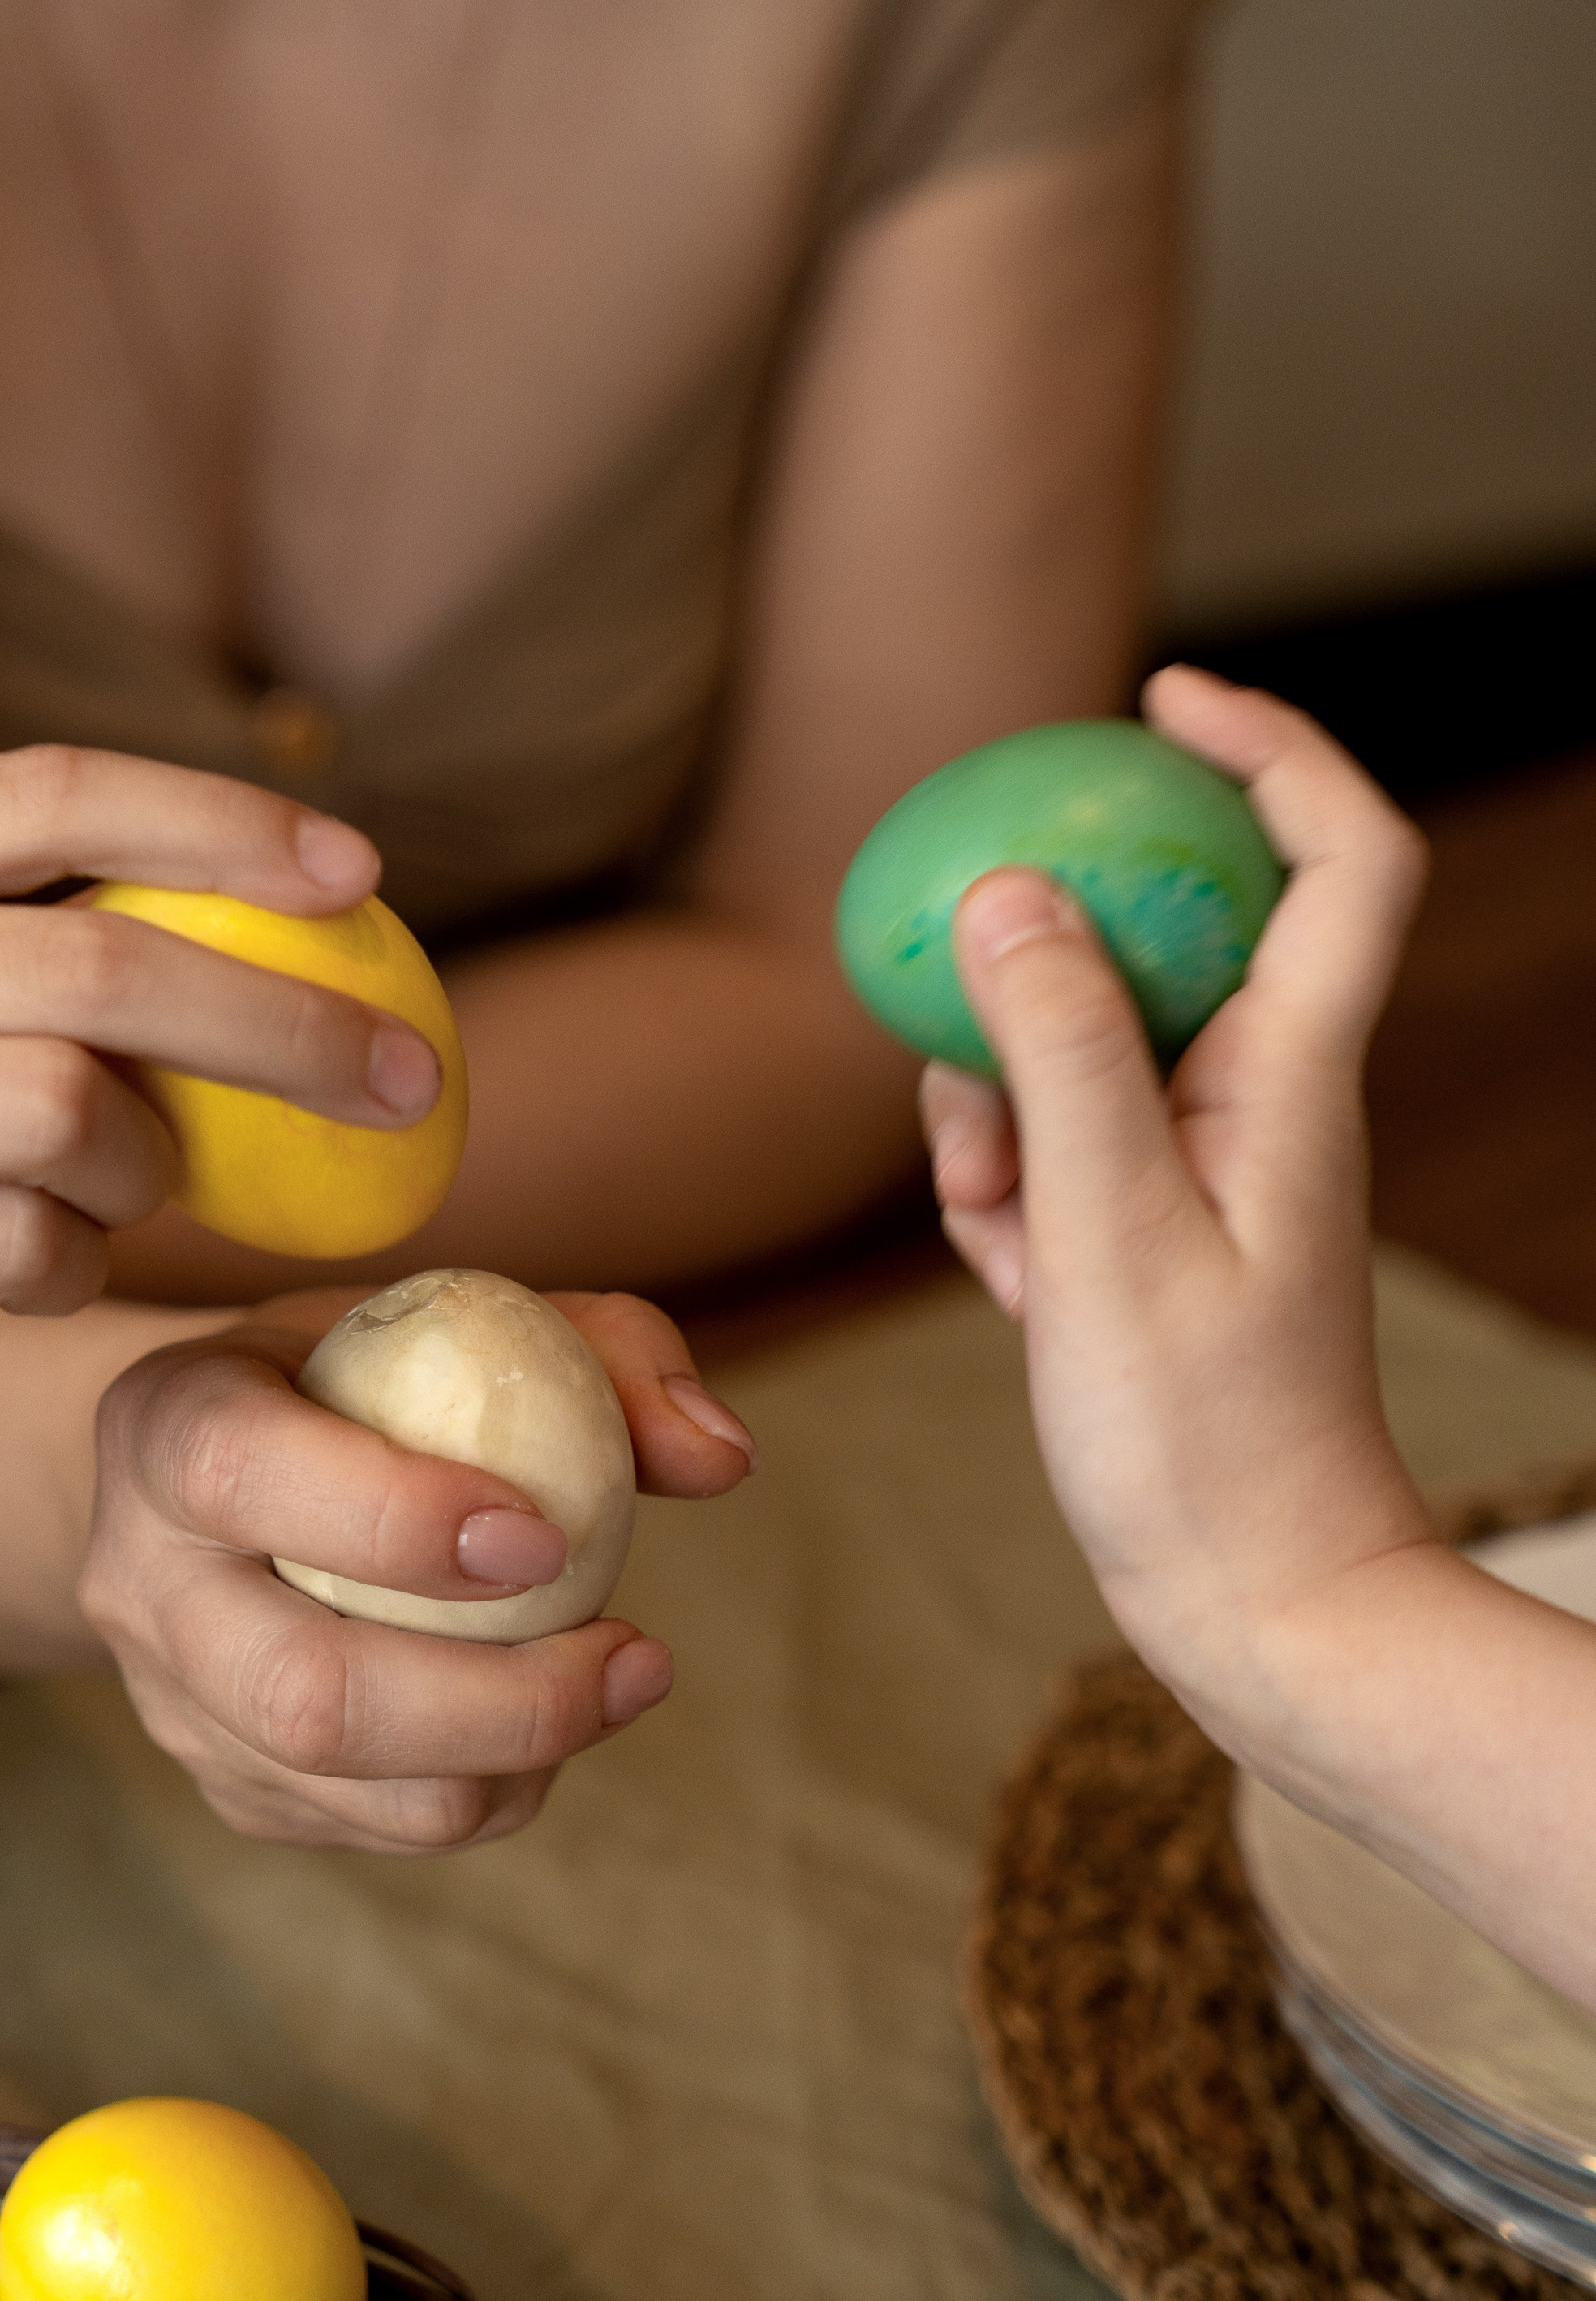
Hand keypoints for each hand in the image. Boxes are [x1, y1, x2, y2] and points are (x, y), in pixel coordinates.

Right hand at [0, 747, 437, 1453]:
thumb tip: (200, 949)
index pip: (49, 792)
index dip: (223, 822)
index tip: (359, 871)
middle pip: (107, 964)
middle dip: (286, 1021)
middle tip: (401, 1078)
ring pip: (68, 1112)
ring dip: (150, 1169)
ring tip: (129, 1197)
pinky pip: (10, 1248)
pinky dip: (67, 1267)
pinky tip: (42, 1273)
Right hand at [78, 1288, 756, 1849]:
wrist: (224, 1481)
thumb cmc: (369, 1379)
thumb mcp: (461, 1322)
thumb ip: (605, 1356)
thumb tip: (722, 1455)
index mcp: (167, 1423)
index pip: (243, 1476)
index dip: (392, 1517)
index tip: (548, 1537)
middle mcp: (141, 1580)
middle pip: (301, 1693)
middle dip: (495, 1701)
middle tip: (636, 1659)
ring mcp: (173, 1705)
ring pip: (346, 1788)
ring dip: (516, 1758)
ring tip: (615, 1679)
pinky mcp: (231, 1788)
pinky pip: (373, 1830)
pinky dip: (490, 1788)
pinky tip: (543, 1716)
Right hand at [919, 667, 1434, 1724]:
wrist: (1254, 1603)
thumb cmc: (1204, 1439)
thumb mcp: (1108, 1236)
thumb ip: (1061, 1055)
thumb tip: (1010, 889)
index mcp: (1293, 1079)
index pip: (1338, 857)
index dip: (1269, 748)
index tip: (1159, 697)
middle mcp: (1263, 1102)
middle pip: (1171, 935)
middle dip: (1052, 949)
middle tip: (961, 959)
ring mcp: (1205, 1170)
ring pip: (1084, 1048)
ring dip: (1004, 1094)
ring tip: (992, 1208)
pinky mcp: (1152, 1237)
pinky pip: (1056, 1150)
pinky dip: (1005, 1186)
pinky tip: (1001, 1267)